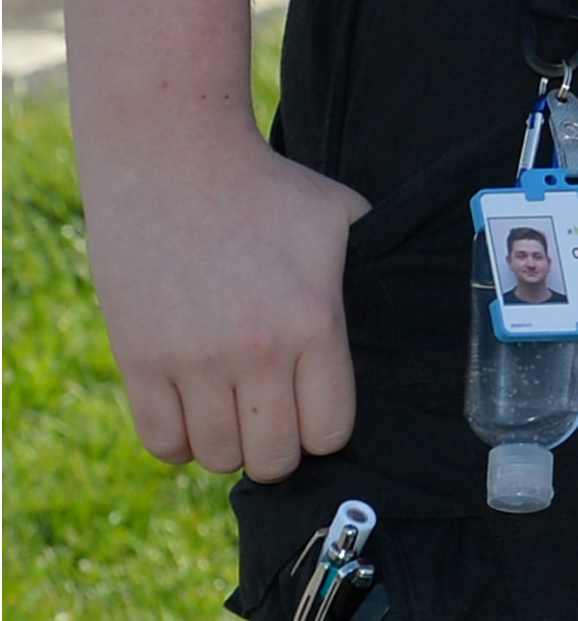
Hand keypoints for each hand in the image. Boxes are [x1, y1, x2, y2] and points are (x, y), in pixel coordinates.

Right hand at [81, 118, 367, 478]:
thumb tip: (395, 309)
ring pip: (217, 456)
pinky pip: (160, 442)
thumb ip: (367, 274)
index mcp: (315, 322)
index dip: (325, 431)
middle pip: (274, 457)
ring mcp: (192, 360)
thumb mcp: (342, 219)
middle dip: (279, 450)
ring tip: (232, 413)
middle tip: (272, 422)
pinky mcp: (139, 360)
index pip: (330, 431)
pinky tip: (190, 415)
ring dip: (228, 446)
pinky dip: (177, 443)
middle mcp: (257, 350)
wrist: (174, 162)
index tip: (315, 412)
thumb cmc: (267, 189)